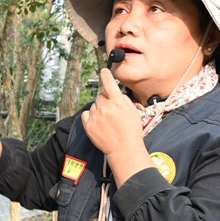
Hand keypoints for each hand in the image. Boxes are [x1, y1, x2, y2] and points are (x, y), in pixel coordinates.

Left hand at [81, 69, 151, 185]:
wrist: (124, 149)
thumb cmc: (131, 131)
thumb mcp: (133, 112)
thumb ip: (123, 100)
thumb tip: (115, 93)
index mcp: (117, 102)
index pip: (109, 84)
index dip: (106, 75)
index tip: (103, 71)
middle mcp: (105, 107)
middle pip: (101, 96)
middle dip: (105, 100)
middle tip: (112, 111)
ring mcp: (95, 116)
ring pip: (94, 105)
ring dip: (99, 109)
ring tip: (107, 121)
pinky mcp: (88, 125)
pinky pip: (86, 114)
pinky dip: (90, 116)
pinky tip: (98, 123)